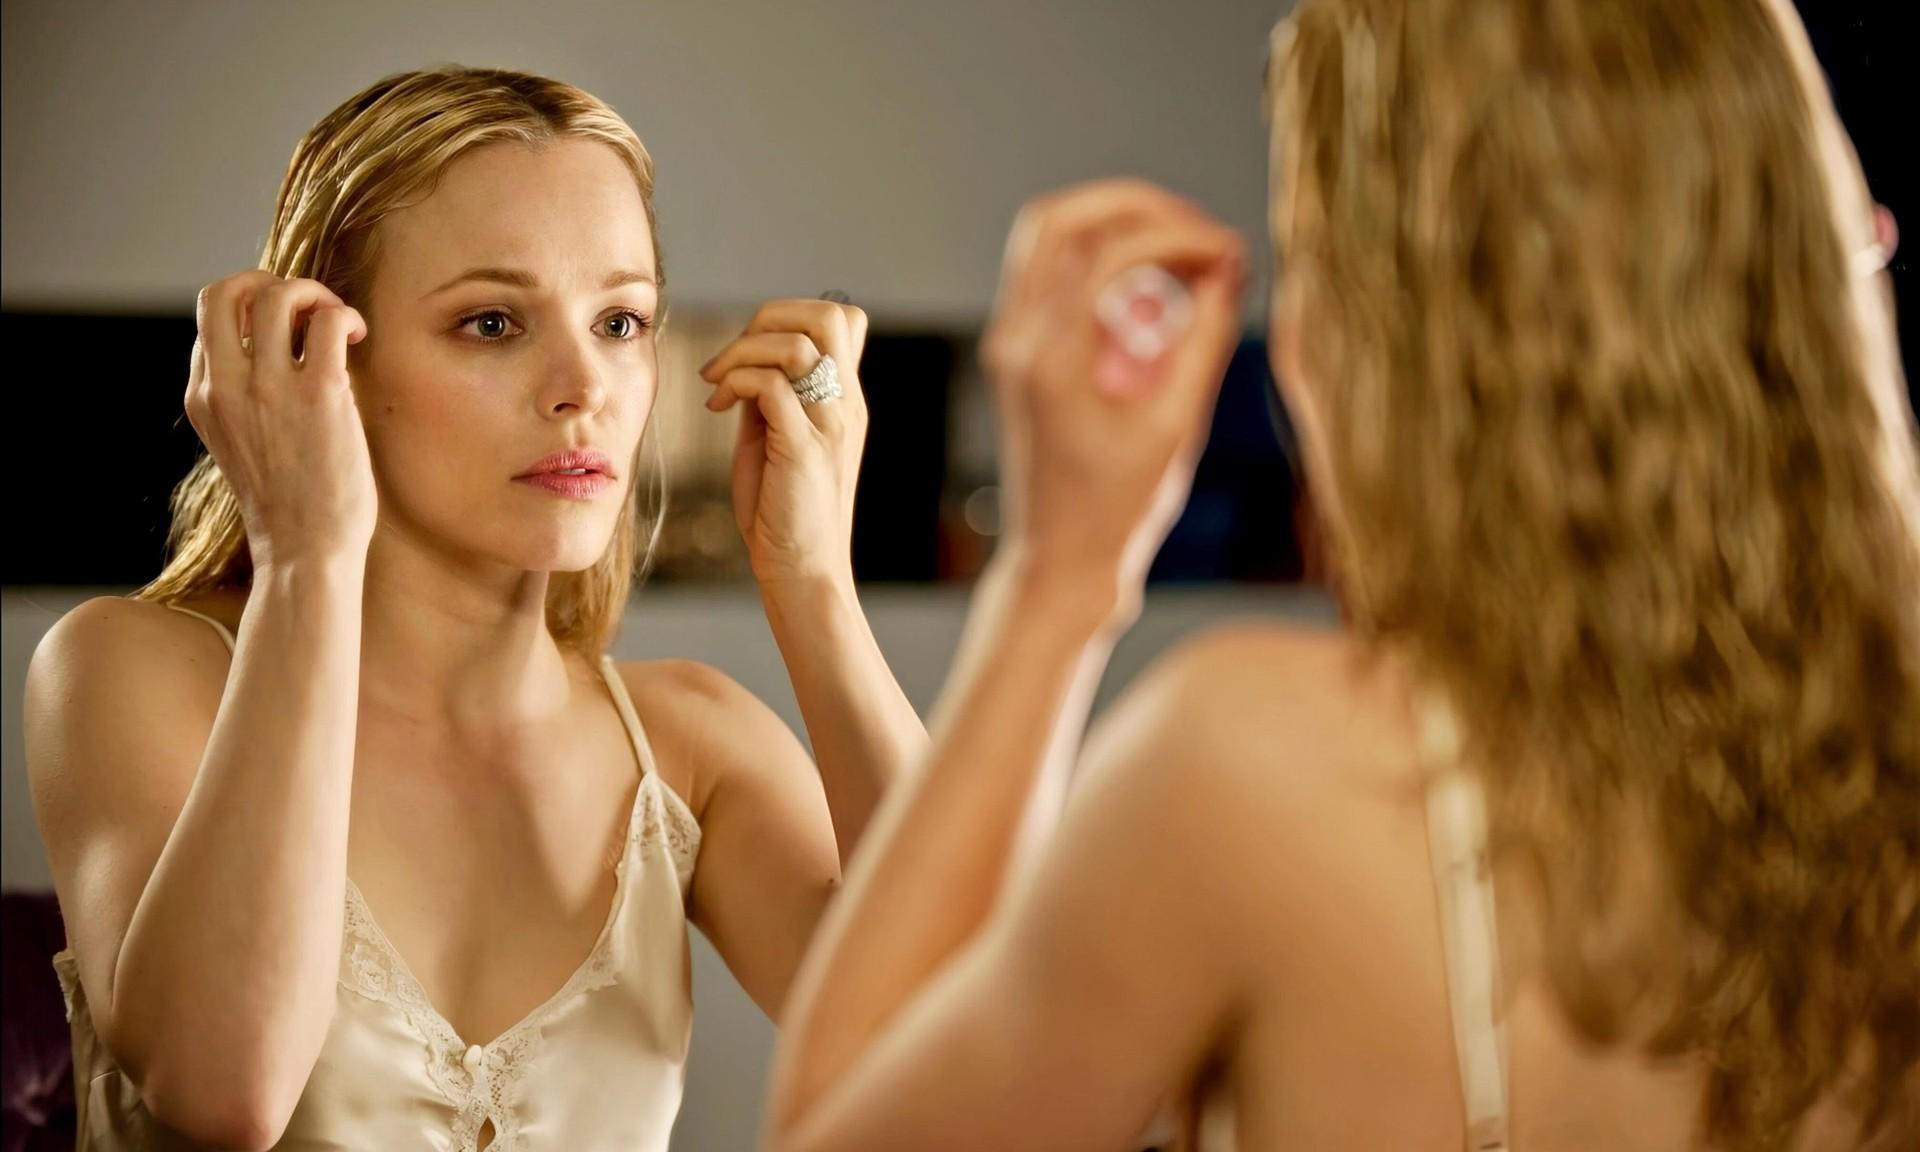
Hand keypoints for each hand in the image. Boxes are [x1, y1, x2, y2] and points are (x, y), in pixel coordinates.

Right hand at [185, 272, 374, 571]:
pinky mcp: (320, 394)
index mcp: (202, 398)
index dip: (250, 312)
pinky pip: (329, 321)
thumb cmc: (288, 506)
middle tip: (305, 308)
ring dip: (314, 293)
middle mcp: (226, 385)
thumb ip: (243, 401)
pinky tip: (358, 336)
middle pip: (224, 291)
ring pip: (277, 294)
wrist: (305, 553)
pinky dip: (346, 315)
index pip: (209, 321)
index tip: (286, 332)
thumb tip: (281, 353)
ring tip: (336, 322)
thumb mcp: (240, 445)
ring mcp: (270, 387)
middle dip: (267, 281)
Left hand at [700, 298, 870, 588]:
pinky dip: (735, 382)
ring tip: (717, 382)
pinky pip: (770, 386)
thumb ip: (769, 399)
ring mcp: (829, 425)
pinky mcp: (804, 449)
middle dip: (769, 317)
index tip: (754, 351)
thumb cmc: (784, 510)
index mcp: (845, 399)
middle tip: (735, 355)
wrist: (802, 569)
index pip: (844, 320)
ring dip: (744, 351)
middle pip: (829, 315)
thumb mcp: (777, 439)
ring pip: (797, 343)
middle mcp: (846, 404)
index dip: (794, 315)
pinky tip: (718, 406)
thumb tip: (743, 364)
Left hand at [982, 180, 1247, 621]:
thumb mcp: (1176, 428)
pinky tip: (1156, 284)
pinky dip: (1102, 258)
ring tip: (1183, 247)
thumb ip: (1204, 342)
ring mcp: (1009, 342)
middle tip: (1202, 230)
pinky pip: (1051, 273)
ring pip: (1048, 237)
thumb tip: (1229, 270)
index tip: (1230, 251)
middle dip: (1139, 207)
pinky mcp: (1017, 350)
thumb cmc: (1119, 511)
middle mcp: (1016, 341)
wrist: (1060, 563)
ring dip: (1116, 224)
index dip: (1178, 236)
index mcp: (1050, 362)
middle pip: (1062, 219)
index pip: (1109, 254)